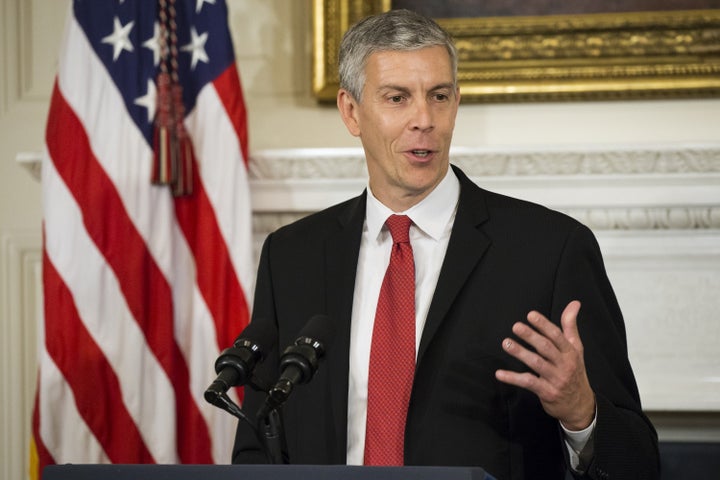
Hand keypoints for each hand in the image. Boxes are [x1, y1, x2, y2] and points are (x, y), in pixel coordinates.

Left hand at [495, 300, 595, 430]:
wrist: (580, 405)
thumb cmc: (575, 371)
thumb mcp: (576, 348)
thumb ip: (570, 325)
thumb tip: (574, 303)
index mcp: (571, 352)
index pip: (557, 336)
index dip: (544, 325)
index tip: (530, 315)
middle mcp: (564, 365)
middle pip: (546, 348)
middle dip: (531, 336)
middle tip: (516, 326)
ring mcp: (556, 379)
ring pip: (536, 364)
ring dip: (520, 353)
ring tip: (506, 343)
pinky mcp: (547, 392)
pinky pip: (528, 383)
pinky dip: (513, 378)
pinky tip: (499, 374)